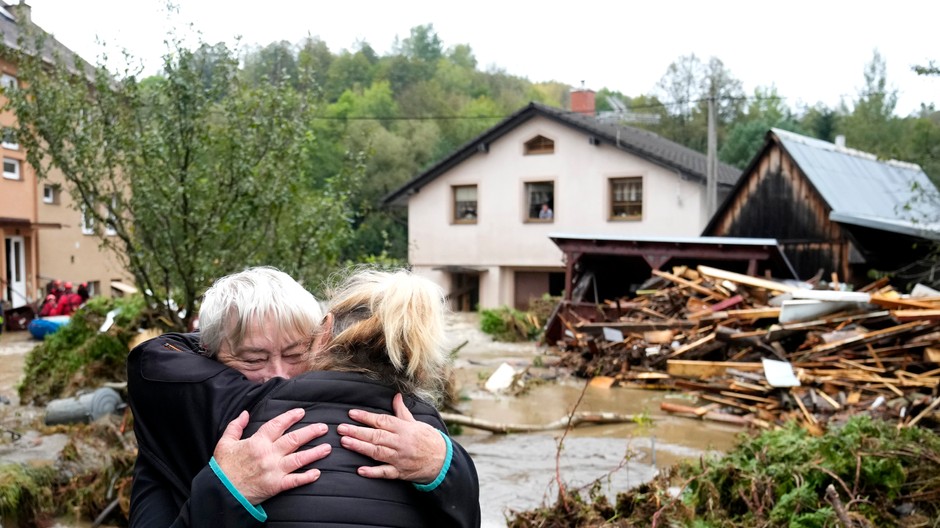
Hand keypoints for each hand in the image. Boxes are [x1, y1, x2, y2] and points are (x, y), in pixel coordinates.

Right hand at [213, 408, 331, 503]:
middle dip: (311, 432)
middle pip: (294, 439)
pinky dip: (307, 477)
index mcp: (257, 442)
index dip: (290, 417)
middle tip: (323, 427)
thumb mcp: (224, 443)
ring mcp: (273, 471)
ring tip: (327, 448)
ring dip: (315, 453)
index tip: (301, 412)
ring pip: (299, 459)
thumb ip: (235, 426)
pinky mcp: (275, 486)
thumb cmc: (223, 468)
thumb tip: (245, 413)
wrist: (220, 493)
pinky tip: (317, 473)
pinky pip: (294, 481)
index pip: (277, 425)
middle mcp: (268, 455)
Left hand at [337, 393, 445, 482]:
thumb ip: (402, 412)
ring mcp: (400, 458)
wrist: (443, 460)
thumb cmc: (428, 439)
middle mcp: (400, 442)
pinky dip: (373, 472)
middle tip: (341, 428)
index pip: (382, 420)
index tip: (351, 414)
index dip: (366, 417)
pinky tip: (360, 470)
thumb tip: (396, 396)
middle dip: (357, 432)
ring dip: (360, 447)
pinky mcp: (400, 472)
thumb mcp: (416, 423)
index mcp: (404, 428)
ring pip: (377, 452)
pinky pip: (385, 472)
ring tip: (345, 442)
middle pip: (376, 436)